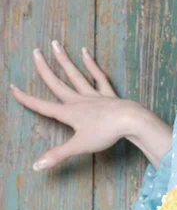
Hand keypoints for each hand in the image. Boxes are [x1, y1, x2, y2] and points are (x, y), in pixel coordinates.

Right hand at [9, 40, 148, 169]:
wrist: (130, 120)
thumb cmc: (105, 134)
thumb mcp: (79, 146)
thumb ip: (57, 155)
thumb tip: (36, 166)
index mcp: (69, 113)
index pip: (43, 106)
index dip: (27, 99)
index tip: (13, 88)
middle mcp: (79, 101)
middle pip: (58, 83)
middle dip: (44, 69)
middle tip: (35, 52)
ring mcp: (94, 95)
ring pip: (76, 75)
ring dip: (64, 60)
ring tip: (55, 44)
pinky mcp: (108, 95)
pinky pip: (98, 77)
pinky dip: (91, 65)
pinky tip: (85, 53)